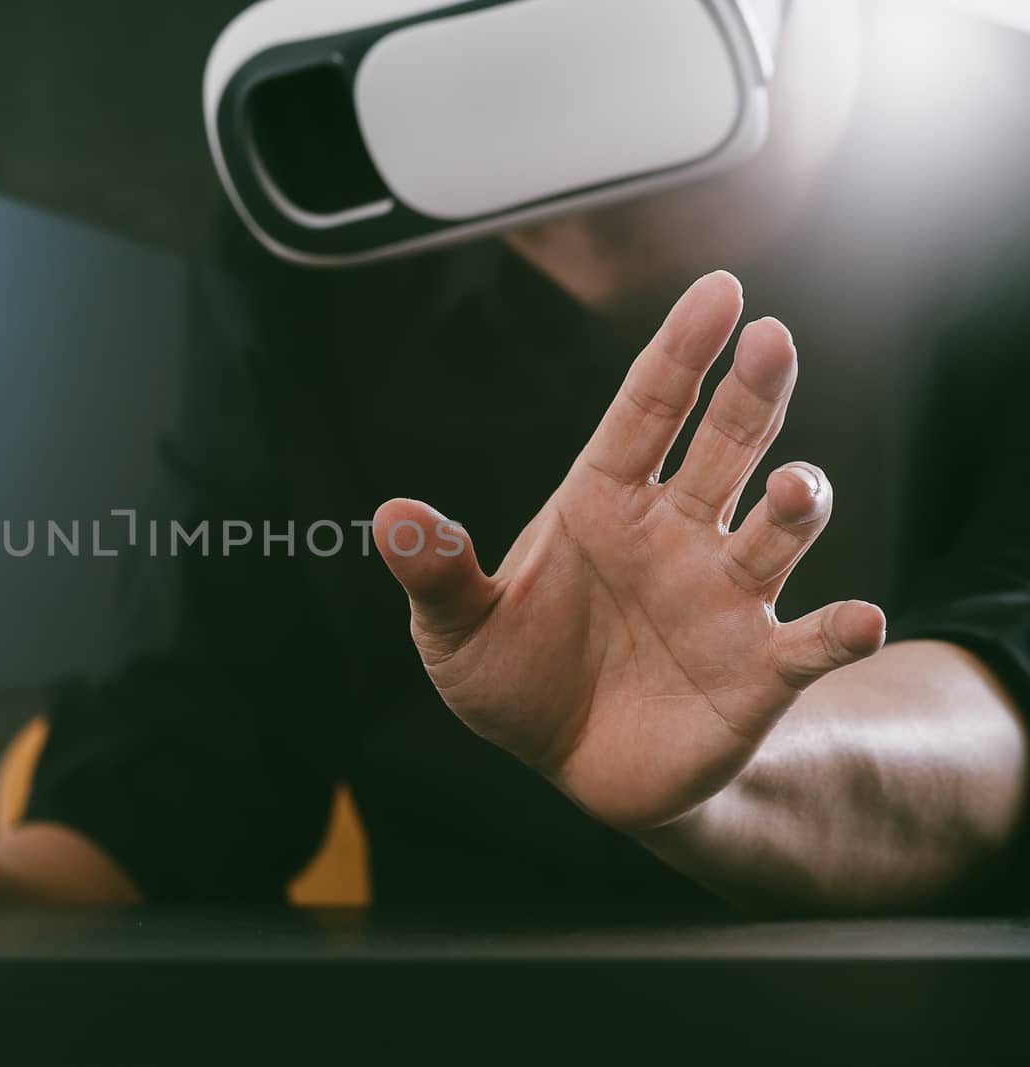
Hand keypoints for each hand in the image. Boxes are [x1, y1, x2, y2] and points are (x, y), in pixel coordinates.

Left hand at [374, 272, 885, 832]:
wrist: (571, 766)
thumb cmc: (515, 678)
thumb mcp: (456, 631)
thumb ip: (437, 573)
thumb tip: (389, 514)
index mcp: (603, 503)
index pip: (647, 410)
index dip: (679, 353)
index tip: (719, 292)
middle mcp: (675, 534)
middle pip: (724, 447)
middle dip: (750, 395)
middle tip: (770, 340)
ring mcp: (724, 596)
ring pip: (777, 530)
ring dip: (794, 503)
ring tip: (789, 488)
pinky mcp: (759, 670)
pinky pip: (811, 643)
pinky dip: (840, 632)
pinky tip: (859, 622)